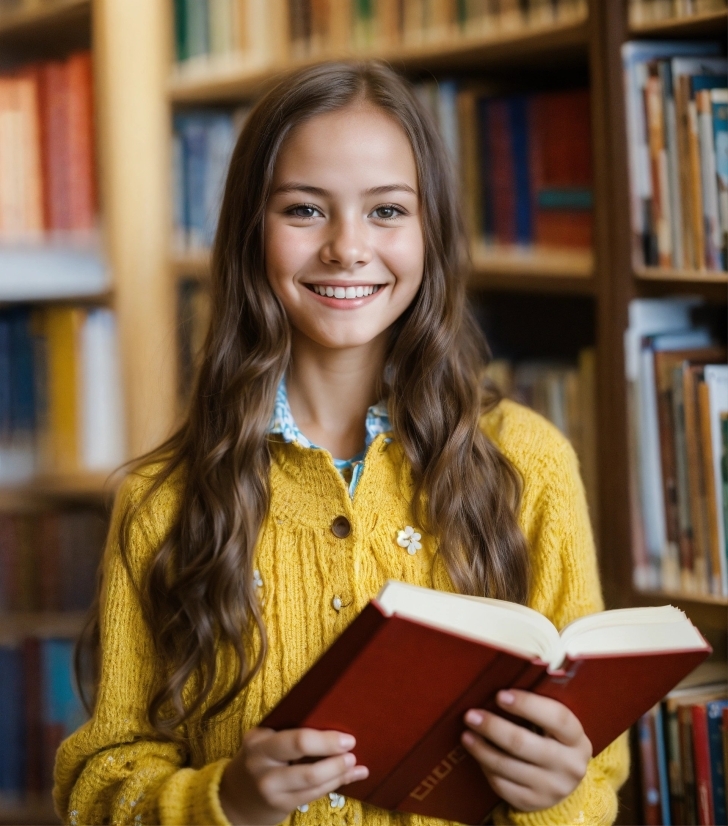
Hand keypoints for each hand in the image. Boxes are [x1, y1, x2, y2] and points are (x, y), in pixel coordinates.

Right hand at [218, 726, 368, 824]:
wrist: (235, 799)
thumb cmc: (260, 760)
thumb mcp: (265, 742)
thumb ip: (290, 732)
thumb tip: (334, 722)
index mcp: (259, 739)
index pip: (296, 738)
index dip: (324, 739)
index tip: (346, 737)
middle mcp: (261, 763)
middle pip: (303, 758)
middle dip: (332, 754)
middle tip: (352, 750)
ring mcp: (270, 787)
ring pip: (312, 779)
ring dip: (338, 772)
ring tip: (354, 765)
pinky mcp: (280, 805)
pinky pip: (313, 794)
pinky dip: (335, 784)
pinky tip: (349, 777)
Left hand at [461, 690, 591, 811]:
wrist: (562, 782)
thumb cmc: (552, 740)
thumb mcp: (555, 726)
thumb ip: (537, 709)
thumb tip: (500, 685)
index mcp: (576, 739)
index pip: (557, 718)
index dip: (528, 704)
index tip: (500, 695)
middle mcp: (568, 766)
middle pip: (524, 744)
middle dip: (493, 727)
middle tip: (470, 714)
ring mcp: (551, 788)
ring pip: (507, 766)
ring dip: (482, 748)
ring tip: (466, 734)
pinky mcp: (532, 803)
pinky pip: (501, 785)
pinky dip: (486, 767)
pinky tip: (477, 754)